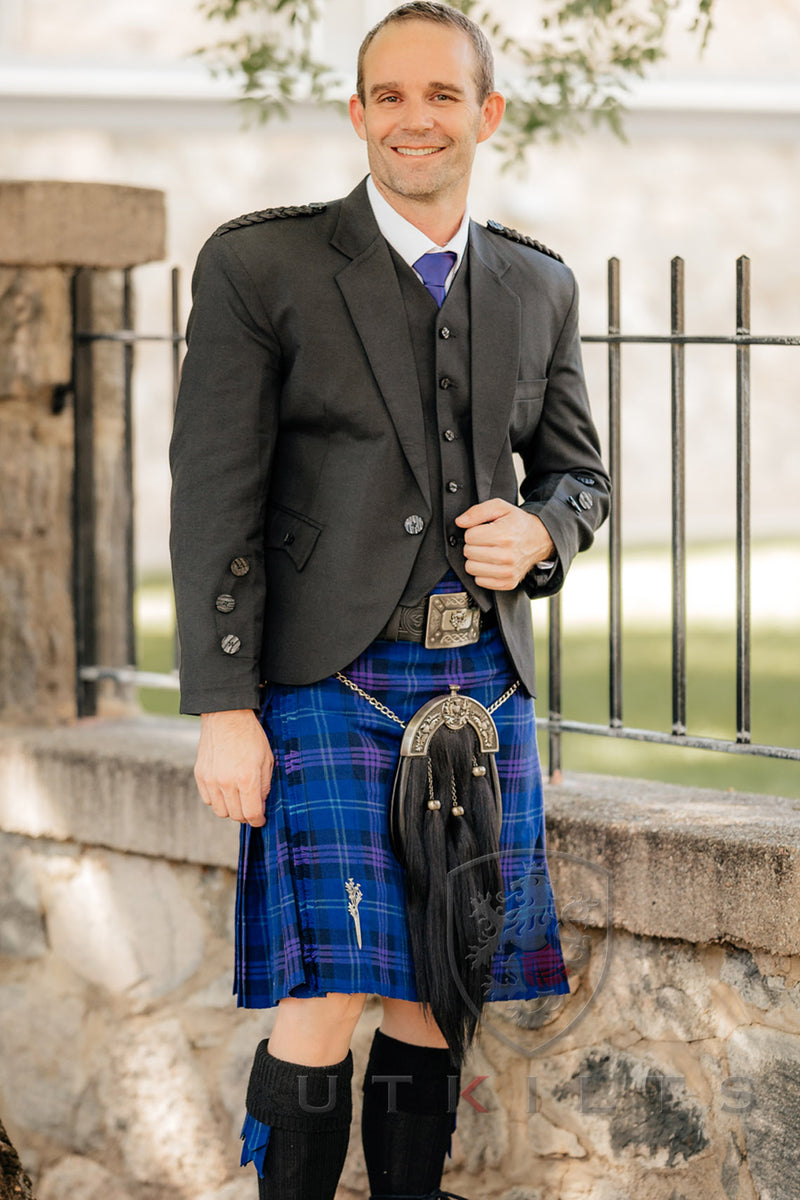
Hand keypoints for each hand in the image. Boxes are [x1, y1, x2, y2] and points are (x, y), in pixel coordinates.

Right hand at [195, 709, 273, 826]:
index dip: (258, 820)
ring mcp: (211, 780)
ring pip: (220, 811)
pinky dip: (217, 799)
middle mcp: (227, 782)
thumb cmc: (250, 736)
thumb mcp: (267, 759)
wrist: (226, 716)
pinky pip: (208, 799)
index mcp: (247, 779)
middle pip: (236, 815)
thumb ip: (265, 785)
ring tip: (238, 797)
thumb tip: (260, 803)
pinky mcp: (200, 775)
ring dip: (231, 808)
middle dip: (246, 815)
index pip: (251, 814)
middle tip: (251, 807)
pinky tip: (225, 789)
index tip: (261, 819)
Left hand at [455, 499, 555, 590]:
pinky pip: (480, 581)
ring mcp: (507, 571)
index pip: (469, 536)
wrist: (540, 539)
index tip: (482, 531)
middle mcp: (506, 555)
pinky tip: (491, 563)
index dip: (473, 531)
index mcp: (503, 535)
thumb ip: (478, 511)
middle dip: (473, 545)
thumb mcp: (500, 507)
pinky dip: (482, 572)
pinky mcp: (508, 582)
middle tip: (485, 541)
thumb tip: (460, 522)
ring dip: (476, 560)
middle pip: (468, 552)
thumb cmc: (518, 524)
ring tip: (487, 552)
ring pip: (471, 568)